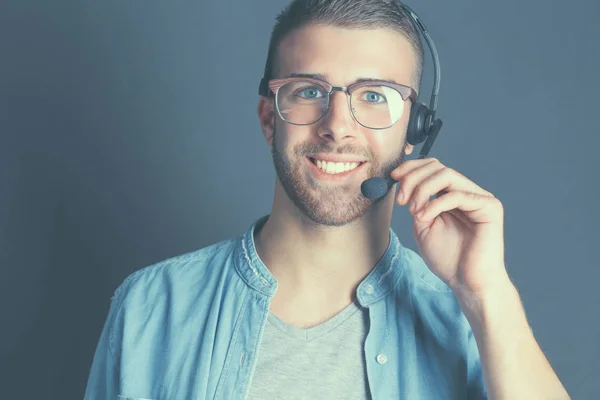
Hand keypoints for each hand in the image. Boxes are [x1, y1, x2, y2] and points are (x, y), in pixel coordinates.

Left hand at [391, 158, 509, 294]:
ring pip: (448, 175)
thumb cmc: (448, 259)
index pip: (433, 168)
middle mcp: (468, 192)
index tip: (392, 177)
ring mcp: (481, 198)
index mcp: (453, 195)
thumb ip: (416, 204)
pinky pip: (458, 195)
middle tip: (400, 199)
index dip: (412, 168)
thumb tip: (403, 182)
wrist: (467, 283)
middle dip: (413, 178)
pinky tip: (424, 216)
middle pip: (439, 168)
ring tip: (412, 210)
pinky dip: (435, 204)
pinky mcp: (490, 208)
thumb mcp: (423, 226)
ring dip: (423, 189)